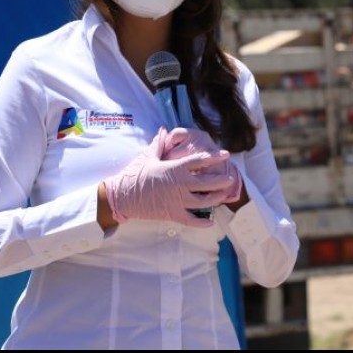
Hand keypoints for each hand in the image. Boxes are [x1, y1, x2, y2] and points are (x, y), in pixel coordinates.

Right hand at [102, 127, 235, 226]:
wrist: (122, 196)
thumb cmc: (134, 174)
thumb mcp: (147, 156)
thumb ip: (159, 143)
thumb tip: (163, 130)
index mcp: (175, 168)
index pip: (199, 161)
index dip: (214, 157)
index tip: (225, 155)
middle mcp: (179, 184)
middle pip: (207, 183)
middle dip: (221, 181)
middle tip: (231, 178)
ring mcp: (177, 200)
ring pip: (204, 202)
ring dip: (216, 199)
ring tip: (223, 196)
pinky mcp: (172, 214)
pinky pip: (191, 220)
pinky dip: (202, 221)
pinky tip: (211, 221)